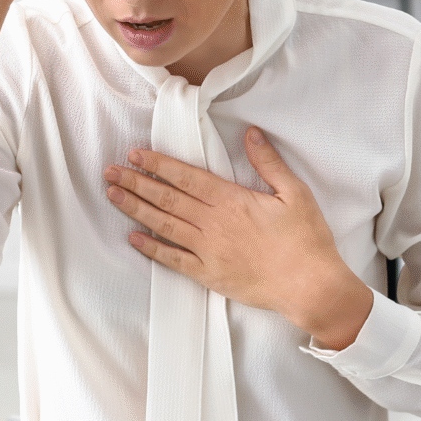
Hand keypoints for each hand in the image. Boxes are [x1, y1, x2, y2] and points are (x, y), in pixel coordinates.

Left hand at [104, 126, 372, 348]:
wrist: (310, 286)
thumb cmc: (306, 239)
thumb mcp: (294, 193)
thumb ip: (269, 162)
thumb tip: (251, 134)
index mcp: (232, 200)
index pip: (186, 178)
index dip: (158, 165)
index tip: (135, 155)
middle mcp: (213, 223)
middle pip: (166, 199)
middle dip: (136, 182)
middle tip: (110, 171)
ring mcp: (208, 251)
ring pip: (163, 225)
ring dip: (135, 209)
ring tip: (113, 195)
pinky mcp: (209, 275)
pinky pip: (173, 260)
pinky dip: (151, 248)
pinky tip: (133, 238)